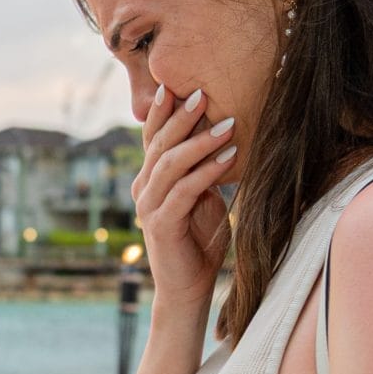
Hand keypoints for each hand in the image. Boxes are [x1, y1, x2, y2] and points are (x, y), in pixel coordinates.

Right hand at [132, 82, 241, 310]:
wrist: (186, 288)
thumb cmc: (197, 242)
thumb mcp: (201, 197)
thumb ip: (201, 171)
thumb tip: (221, 137)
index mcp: (150, 179)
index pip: (153, 138)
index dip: (162, 111)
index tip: (178, 85)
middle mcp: (143, 188)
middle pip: (159, 144)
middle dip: (181, 116)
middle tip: (203, 93)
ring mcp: (149, 206)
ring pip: (171, 163)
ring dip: (201, 141)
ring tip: (228, 124)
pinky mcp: (161, 224)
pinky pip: (185, 190)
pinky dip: (208, 171)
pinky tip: (229, 158)